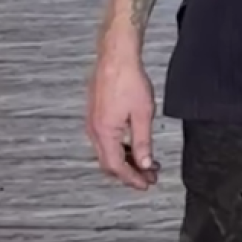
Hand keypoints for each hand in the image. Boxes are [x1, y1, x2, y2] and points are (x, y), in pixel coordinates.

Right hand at [86, 37, 159, 190]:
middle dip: (129, 173)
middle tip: (148, 177)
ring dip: (126, 161)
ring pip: (107, 152)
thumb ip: (143, 142)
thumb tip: (144, 165)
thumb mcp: (143, 114)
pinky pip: (105, 140)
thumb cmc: (128, 80)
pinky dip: (120, 149)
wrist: (116, 56)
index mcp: (104, 133)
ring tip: (146, 163)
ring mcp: (93, 123)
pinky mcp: (96, 115)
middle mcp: (94, 130)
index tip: (146, 184)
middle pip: (109, 163)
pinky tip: (134, 147)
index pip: (116, 167)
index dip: (132, 179)